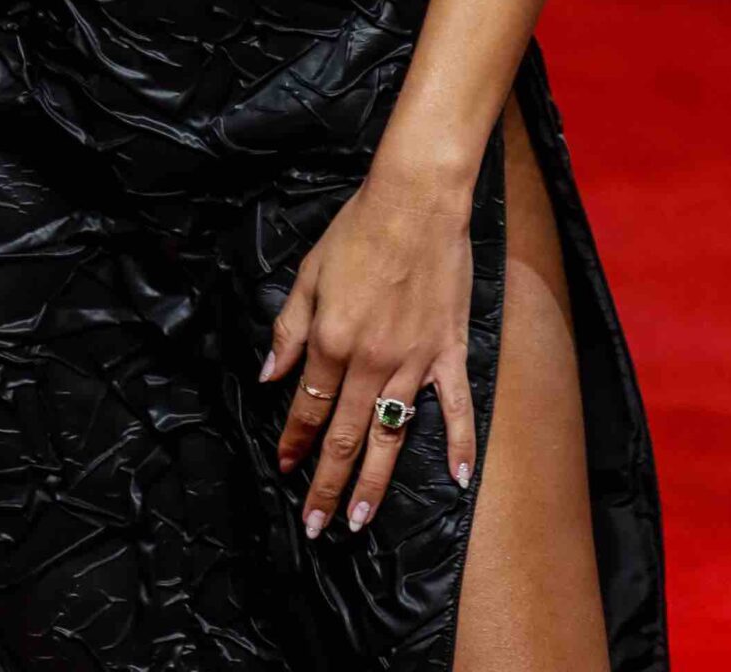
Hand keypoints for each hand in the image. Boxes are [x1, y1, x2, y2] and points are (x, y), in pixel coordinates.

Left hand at [262, 164, 476, 535]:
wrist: (415, 203)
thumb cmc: (357, 231)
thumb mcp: (309, 275)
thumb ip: (289, 330)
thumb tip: (269, 376)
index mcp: (331, 341)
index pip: (309, 407)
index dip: (294, 441)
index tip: (284, 470)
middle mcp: (370, 361)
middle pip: (347, 435)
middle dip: (328, 484)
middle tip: (318, 526)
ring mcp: (413, 362)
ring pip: (391, 435)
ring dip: (375, 481)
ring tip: (362, 519)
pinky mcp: (449, 354)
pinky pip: (457, 409)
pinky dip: (460, 446)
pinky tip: (458, 480)